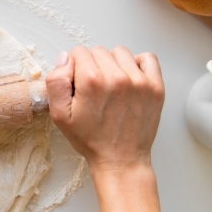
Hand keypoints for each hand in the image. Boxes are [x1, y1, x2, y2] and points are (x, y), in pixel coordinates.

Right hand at [45, 46, 164, 173]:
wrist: (121, 160)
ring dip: (113, 64)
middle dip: (92, 65)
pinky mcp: (155, 87)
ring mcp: (139, 81)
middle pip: (98, 51)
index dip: (74, 67)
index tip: (78, 84)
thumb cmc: (90, 140)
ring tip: (111, 85)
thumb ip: (56, 82)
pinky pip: (147, 58)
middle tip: (94, 89)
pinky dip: (137, 64)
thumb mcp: (59, 115)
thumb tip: (65, 58)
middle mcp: (117, 77)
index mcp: (91, 81)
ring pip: (120, 52)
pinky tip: (129, 79)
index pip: (78, 52)